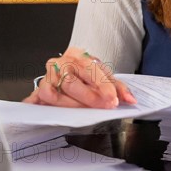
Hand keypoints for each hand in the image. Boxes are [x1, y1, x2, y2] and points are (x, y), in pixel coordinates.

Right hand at [22, 47, 136, 107]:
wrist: (70, 69)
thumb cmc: (88, 73)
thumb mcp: (105, 76)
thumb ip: (119, 88)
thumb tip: (131, 100)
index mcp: (78, 56)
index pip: (90, 69)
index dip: (102, 86)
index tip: (112, 99)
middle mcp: (60, 64)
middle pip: (71, 83)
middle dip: (89, 98)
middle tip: (104, 107)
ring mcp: (47, 77)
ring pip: (55, 94)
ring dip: (73, 106)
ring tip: (87, 113)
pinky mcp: (39, 90)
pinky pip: (41, 100)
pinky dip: (49, 108)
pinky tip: (59, 113)